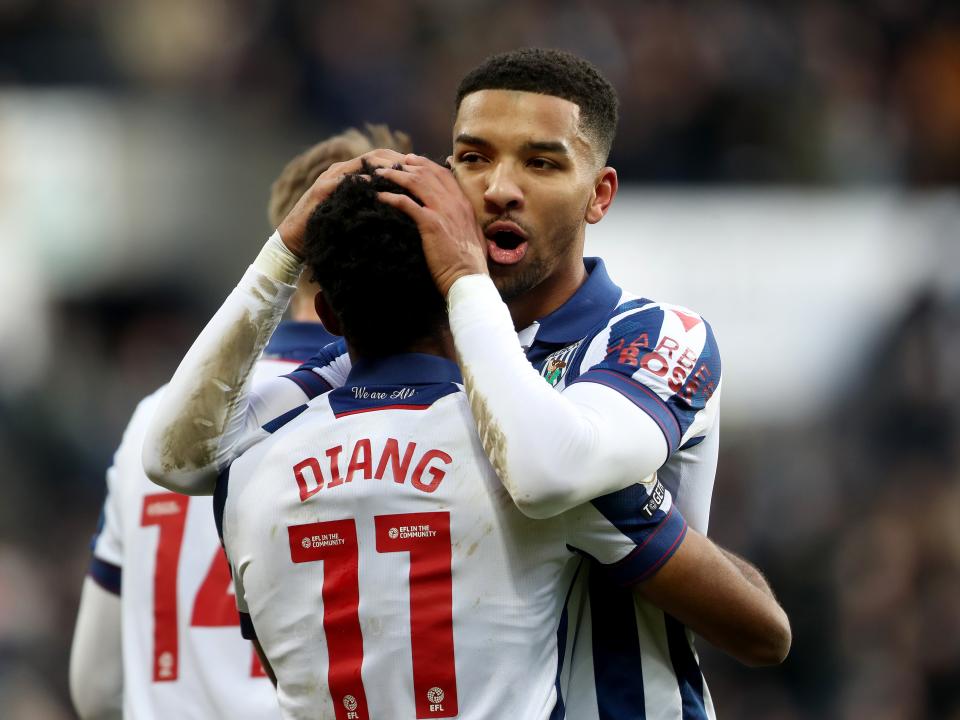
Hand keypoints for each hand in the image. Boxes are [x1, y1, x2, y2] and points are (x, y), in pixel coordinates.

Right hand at [276, 149, 408, 257]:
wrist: (297, 241)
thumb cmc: (331, 229)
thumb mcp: (358, 214)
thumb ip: (376, 204)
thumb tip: (405, 205)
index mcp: (353, 174)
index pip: (383, 158)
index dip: (403, 160)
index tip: (424, 168)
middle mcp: (342, 170)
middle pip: (375, 156)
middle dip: (398, 159)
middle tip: (419, 167)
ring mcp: (330, 178)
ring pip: (361, 163)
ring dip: (383, 166)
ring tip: (403, 171)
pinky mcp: (321, 190)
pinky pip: (342, 180)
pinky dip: (359, 180)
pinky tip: (374, 184)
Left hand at [375, 154, 487, 296]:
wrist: (469, 279)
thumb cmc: (469, 264)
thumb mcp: (471, 236)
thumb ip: (463, 222)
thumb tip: (456, 221)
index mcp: (464, 204)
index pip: (444, 174)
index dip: (425, 164)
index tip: (411, 161)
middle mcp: (455, 203)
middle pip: (428, 173)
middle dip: (406, 165)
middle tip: (390, 164)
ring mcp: (443, 211)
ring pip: (416, 182)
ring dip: (395, 176)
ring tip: (379, 175)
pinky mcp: (431, 224)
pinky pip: (406, 203)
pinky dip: (391, 197)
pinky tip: (379, 196)